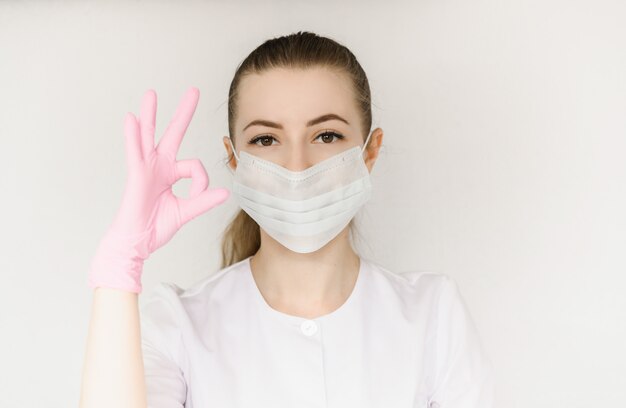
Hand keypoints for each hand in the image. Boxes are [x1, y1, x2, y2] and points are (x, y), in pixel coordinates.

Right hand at [87, 87, 229, 293]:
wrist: (137, 243)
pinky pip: (135, 152)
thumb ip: (204, 200)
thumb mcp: (187, 211)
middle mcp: (158, 166)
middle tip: (194, 90)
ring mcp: (146, 168)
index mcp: (170, 173)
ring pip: (149, 136)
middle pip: (173, 133)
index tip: (201, 195)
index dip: (202, 182)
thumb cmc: (156, 227)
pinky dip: (133, 136)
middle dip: (183, 112)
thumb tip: (226, 193)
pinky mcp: (137, 176)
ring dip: (151, 115)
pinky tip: (131, 118)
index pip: (195, 166)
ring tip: (152, 94)